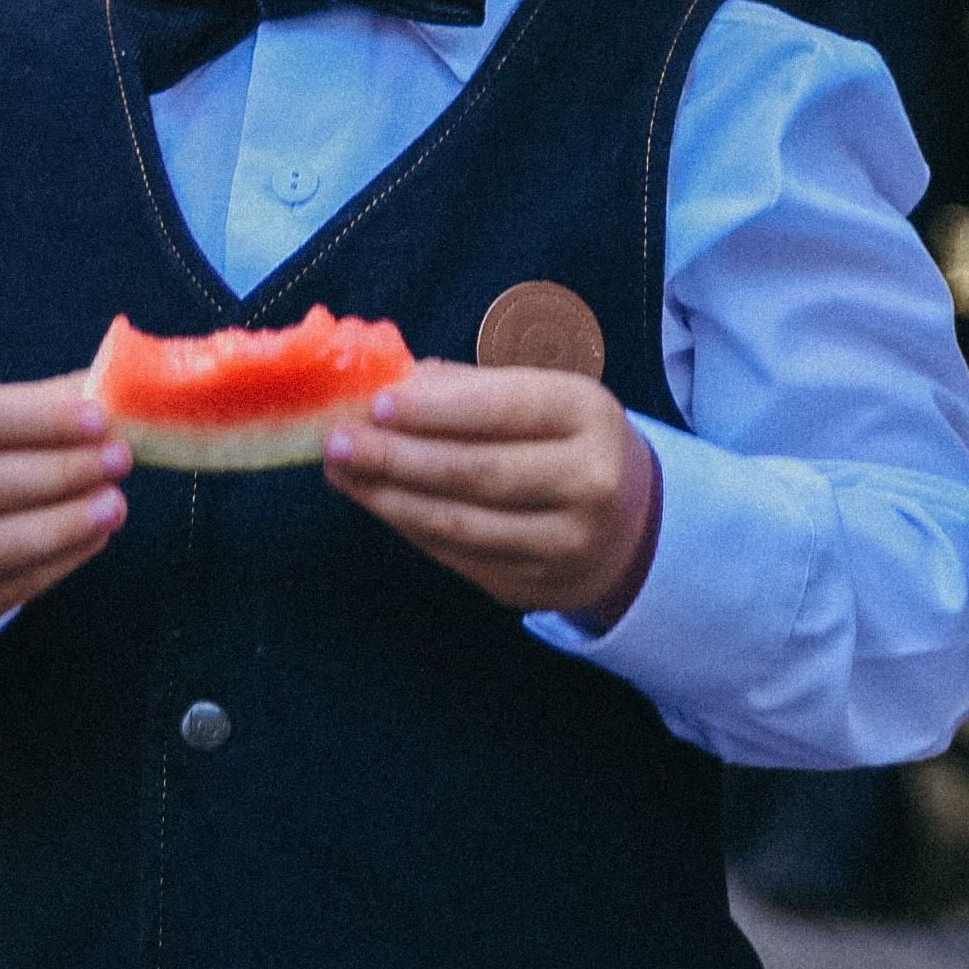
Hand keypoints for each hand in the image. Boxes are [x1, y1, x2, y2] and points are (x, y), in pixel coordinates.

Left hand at [325, 359, 656, 623]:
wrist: (631, 521)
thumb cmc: (566, 439)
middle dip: (397, 457)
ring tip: (342, 473)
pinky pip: (458, 557)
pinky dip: (409, 528)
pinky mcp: (535, 585)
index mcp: (589, 414)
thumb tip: (390, 382)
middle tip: (337, 442)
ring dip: (389, 499)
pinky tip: (376, 502)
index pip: (504, 409)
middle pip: (476, 471)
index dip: (436, 410)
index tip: (376, 404)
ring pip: (460, 523)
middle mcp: (588, 481)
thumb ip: (469, 388)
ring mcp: (565, 543)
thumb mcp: (540, 395)